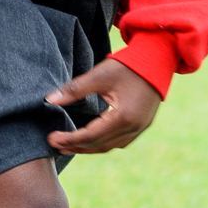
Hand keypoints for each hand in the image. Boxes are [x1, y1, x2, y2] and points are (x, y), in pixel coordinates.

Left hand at [45, 57, 160, 154]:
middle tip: (55, 144)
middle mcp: (134, 127)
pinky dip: (103, 143)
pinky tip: (92, 141)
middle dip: (76, 145)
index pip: (91, 135)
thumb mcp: (99, 75)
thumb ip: (75, 89)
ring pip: (110, 146)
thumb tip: (50, 100)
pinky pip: (120, 141)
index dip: (69, 138)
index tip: (51, 137)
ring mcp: (140, 128)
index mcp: (123, 116)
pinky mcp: (143, 125)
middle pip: (99, 144)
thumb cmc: (128, 66)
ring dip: (89, 148)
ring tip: (69, 146)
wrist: (157, 59)